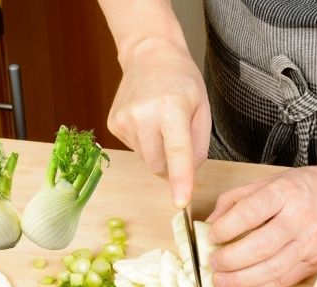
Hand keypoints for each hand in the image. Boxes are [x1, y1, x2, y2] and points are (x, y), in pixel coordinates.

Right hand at [107, 38, 210, 206]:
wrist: (149, 55)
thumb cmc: (182, 82)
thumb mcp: (202, 110)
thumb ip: (198, 148)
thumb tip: (185, 178)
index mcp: (171, 109)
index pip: (177, 152)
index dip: (180, 179)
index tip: (180, 202)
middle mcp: (143, 115)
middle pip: (158, 167)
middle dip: (171, 165)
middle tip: (178, 138)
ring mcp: (124, 120)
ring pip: (146, 161)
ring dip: (158, 151)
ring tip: (161, 122)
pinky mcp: (113, 124)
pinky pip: (135, 150)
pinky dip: (145, 143)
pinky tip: (147, 121)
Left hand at [206, 164, 316, 286]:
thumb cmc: (310, 187)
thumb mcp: (272, 180)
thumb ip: (237, 199)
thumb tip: (210, 224)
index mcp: (286, 193)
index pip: (250, 213)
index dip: (225, 228)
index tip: (211, 236)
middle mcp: (301, 220)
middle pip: (260, 247)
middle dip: (229, 259)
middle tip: (211, 263)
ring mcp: (311, 245)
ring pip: (271, 270)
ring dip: (240, 280)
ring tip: (219, 280)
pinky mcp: (316, 263)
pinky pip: (282, 281)